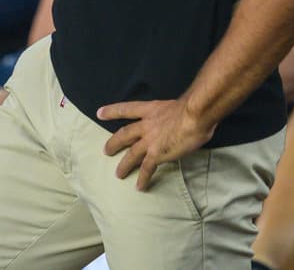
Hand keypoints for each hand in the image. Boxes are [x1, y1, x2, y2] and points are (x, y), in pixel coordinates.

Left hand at [97, 98, 215, 191]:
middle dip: (114, 143)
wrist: (194, 116)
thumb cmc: (192, 108)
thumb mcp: (177, 106)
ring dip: (124, 165)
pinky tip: (139, 187)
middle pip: (124, 134)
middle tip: (105, 151)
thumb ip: (172, 114)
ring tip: (118, 174)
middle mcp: (146, 125)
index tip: (99, 113)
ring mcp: (150, 140)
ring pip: (131, 154)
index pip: (126, 109)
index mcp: (151, 110)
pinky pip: (147, 168)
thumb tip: (179, 120)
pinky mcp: (157, 154)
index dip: (112, 111)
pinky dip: (143, 178)